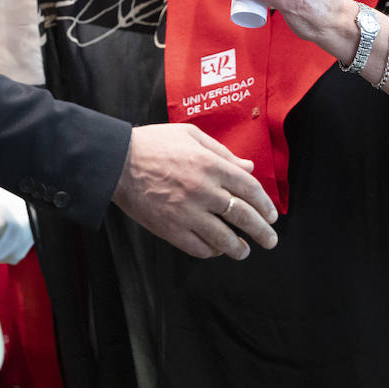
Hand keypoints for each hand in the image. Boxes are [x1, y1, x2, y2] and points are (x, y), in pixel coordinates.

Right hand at [113, 123, 277, 258]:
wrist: (116, 162)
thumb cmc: (153, 144)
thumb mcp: (191, 136)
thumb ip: (223, 152)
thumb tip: (249, 166)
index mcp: (211, 165)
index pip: (250, 189)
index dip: (265, 204)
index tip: (271, 215)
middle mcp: (204, 190)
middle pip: (243, 216)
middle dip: (262, 231)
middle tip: (270, 240)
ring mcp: (187, 212)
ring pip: (224, 237)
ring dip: (239, 248)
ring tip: (245, 251)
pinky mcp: (170, 229)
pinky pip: (199, 247)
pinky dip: (212, 251)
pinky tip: (218, 250)